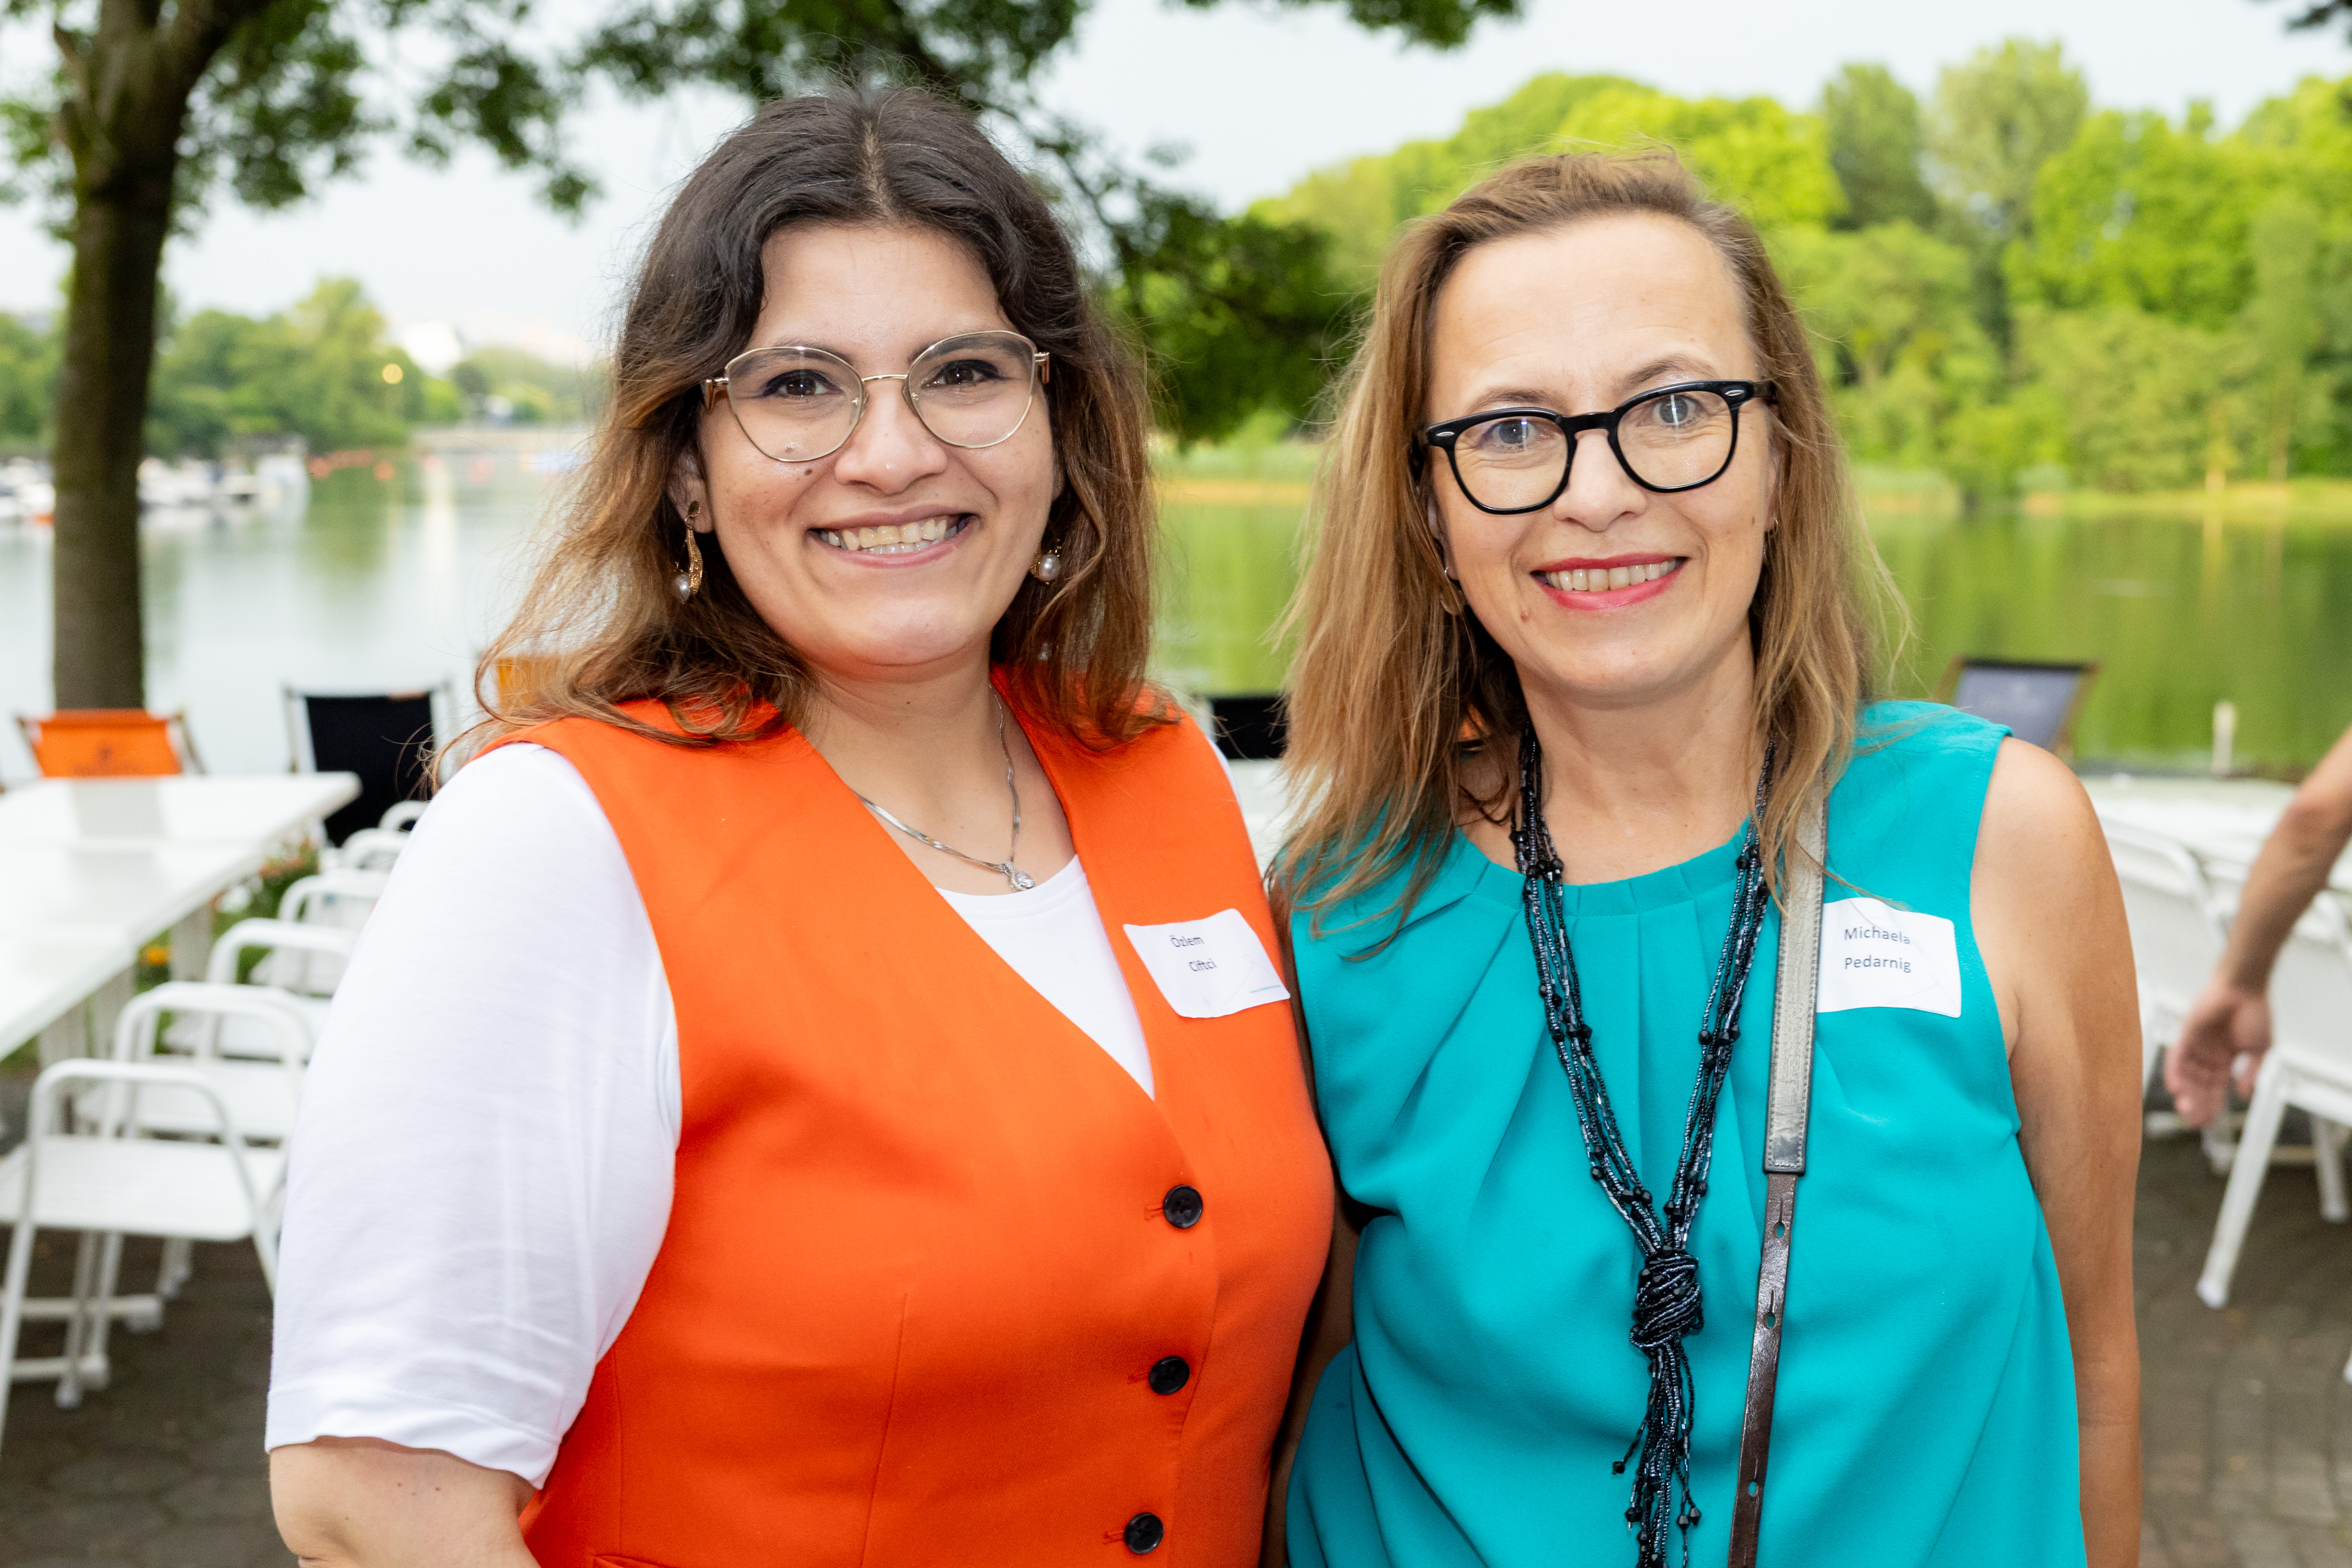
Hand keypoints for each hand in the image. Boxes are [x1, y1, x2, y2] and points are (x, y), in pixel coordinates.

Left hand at [2164, 980, 2271, 1126]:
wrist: (2245, 989)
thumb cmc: (2254, 1013)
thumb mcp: (2258, 1050)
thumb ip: (2250, 1073)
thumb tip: (2242, 1096)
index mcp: (2224, 1059)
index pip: (2215, 1087)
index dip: (2212, 1105)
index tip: (2209, 1122)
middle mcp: (2207, 1054)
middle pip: (2199, 1085)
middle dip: (2197, 1103)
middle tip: (2195, 1122)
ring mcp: (2196, 1044)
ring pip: (2187, 1074)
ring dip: (2187, 1092)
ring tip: (2187, 1109)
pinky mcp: (2186, 1033)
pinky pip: (2176, 1056)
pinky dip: (2174, 1072)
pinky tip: (2176, 1088)